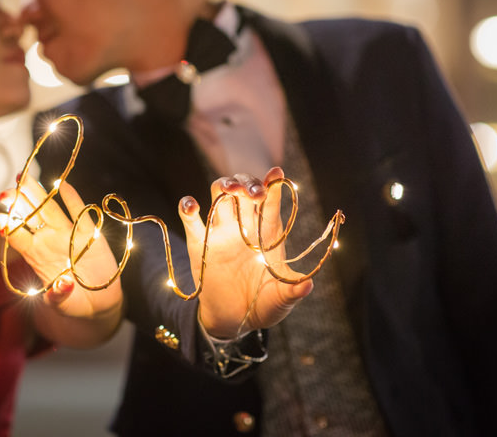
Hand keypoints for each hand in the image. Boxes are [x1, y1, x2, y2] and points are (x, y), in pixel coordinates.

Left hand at [0, 176, 121, 320]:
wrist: (98, 302)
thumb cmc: (74, 303)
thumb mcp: (63, 305)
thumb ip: (59, 296)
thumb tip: (63, 285)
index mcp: (36, 257)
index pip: (18, 237)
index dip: (6, 227)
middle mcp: (49, 241)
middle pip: (30, 217)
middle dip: (17, 202)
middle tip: (5, 191)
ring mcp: (68, 235)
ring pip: (50, 209)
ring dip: (37, 194)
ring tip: (23, 177)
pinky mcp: (90, 234)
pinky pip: (80, 213)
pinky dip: (72, 199)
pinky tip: (62, 184)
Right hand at [179, 167, 313, 338]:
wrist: (234, 321)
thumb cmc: (263, 305)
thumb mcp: (281, 299)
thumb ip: (293, 291)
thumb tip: (308, 284)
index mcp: (267, 234)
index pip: (270, 204)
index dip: (273, 186)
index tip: (277, 173)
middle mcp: (244, 226)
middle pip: (244, 190)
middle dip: (249, 183)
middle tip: (255, 192)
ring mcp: (221, 232)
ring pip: (220, 194)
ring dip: (225, 184)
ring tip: (231, 188)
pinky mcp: (198, 243)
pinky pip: (191, 218)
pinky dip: (188, 206)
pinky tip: (192, 205)